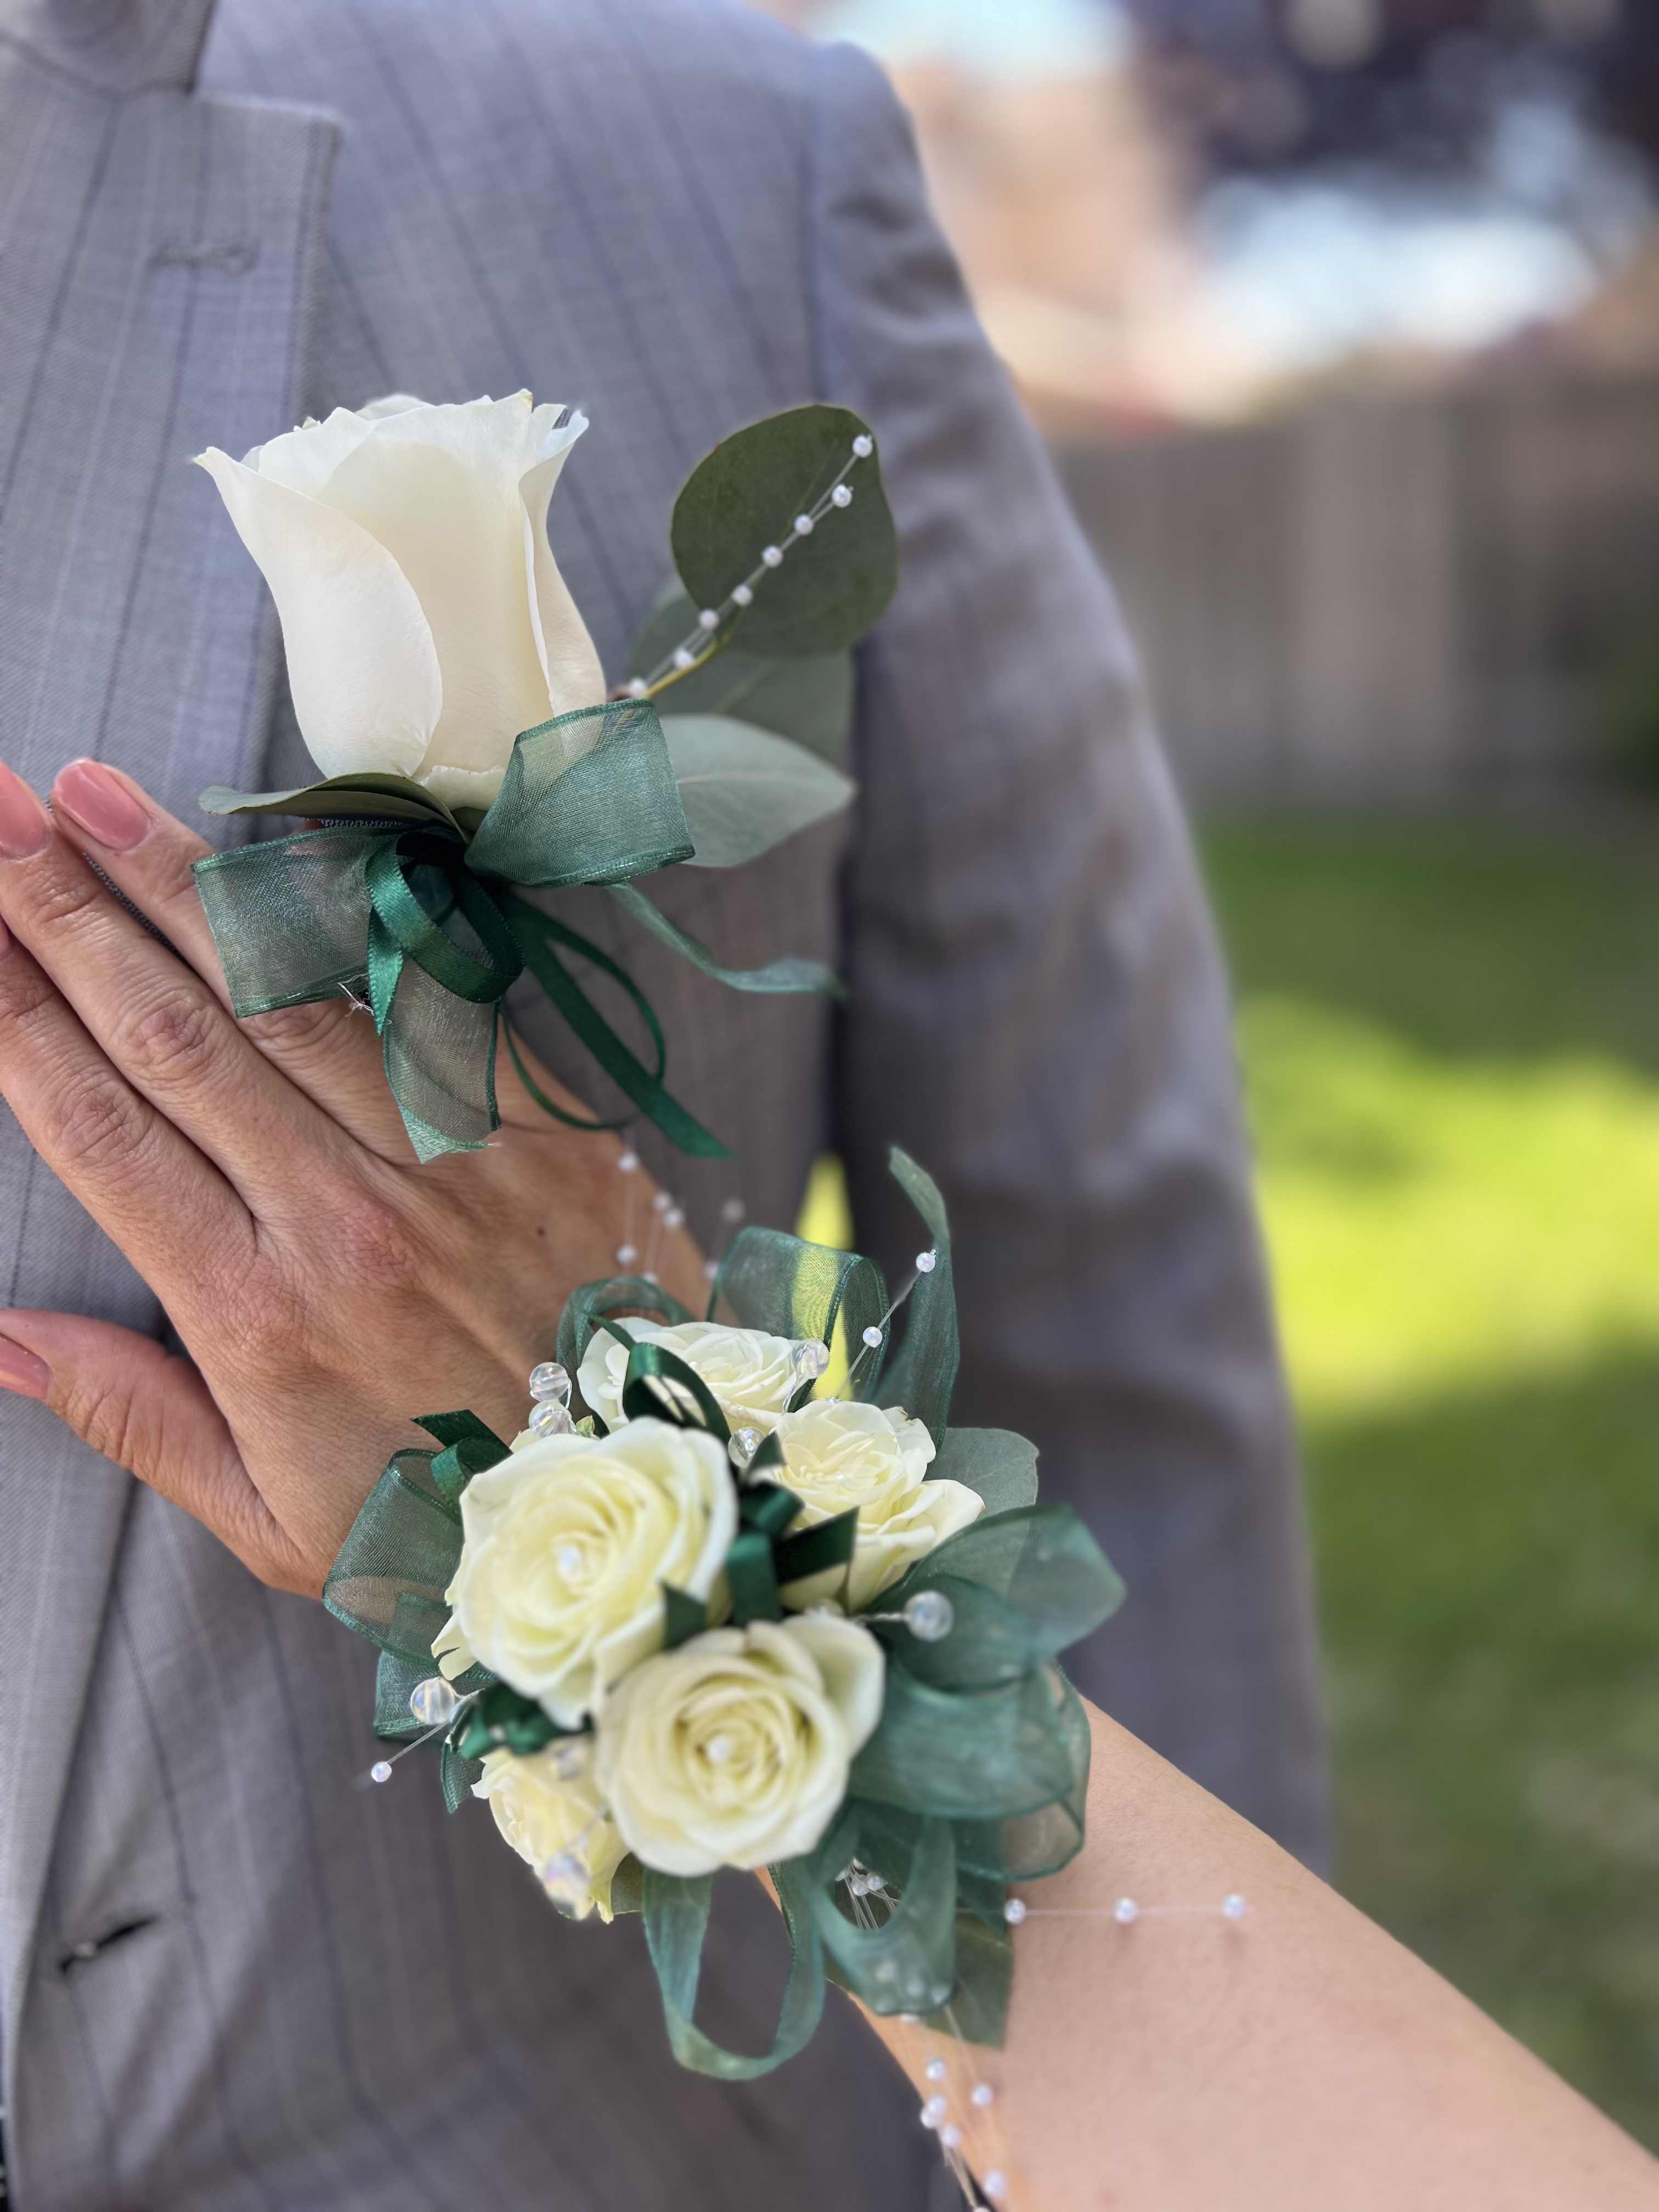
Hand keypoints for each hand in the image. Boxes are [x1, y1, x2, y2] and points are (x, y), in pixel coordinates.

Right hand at [0, 758, 704, 1595]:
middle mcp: (348, 1217)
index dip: (16, 1016)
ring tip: (94, 793)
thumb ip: (133, 1417)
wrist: (655, 1504)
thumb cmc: (447, 1520)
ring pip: (287, 993)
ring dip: (182, 883)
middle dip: (69, 909)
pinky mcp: (544, 1126)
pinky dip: (345, 921)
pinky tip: (271, 851)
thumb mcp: (272, 1520)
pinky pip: (429, 998)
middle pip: (176, 1033)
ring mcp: (454, 1160)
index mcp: (262, 1316)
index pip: (102, 1132)